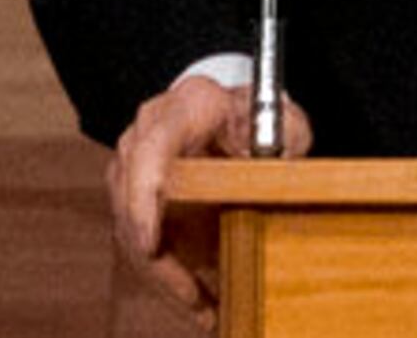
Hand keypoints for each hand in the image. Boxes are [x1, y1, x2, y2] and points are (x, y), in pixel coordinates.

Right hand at [109, 73, 309, 328]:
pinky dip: (166, 275)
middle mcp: (146, 132)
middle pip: (132, 202)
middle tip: (194, 299)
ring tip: (202, 311)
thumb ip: (277, 146)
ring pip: (132, 232)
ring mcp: (132, 165)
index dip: (145, 198)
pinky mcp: (132, 197)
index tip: (149, 243)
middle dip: (159, 260)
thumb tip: (267, 180)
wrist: (235, 113)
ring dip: (165, 277)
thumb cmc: (261, 117)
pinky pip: (139, 243)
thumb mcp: (285, 125)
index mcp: (186, 106)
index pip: (152, 149)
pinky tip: (195, 301)